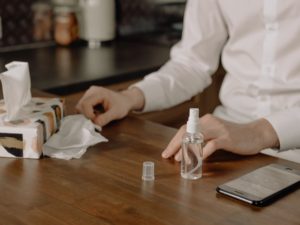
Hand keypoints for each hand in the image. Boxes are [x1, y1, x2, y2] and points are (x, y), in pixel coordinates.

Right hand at [76, 86, 144, 126]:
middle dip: (86, 115)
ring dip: (86, 114)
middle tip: (97, 119)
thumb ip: (105, 118)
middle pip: (80, 105)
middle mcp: (92, 91)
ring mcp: (89, 93)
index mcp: (98, 93)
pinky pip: (83, 107)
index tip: (95, 121)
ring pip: (80, 106)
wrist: (125, 100)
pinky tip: (96, 113)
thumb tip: (94, 123)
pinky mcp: (88, 97)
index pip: (85, 104)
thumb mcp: (116, 113)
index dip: (88, 115)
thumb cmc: (122, 106)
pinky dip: (87, 112)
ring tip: (97, 116)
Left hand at [161, 114, 278, 160]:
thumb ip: (202, 138)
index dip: (174, 140)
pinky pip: (212, 145)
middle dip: (176, 144)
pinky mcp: (227, 138)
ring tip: (179, 159)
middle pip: (187, 132)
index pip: (185, 129)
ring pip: (197, 137)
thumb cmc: (233, 136)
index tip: (167, 151)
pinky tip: (198, 159)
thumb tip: (185, 149)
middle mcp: (210, 122)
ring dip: (186, 149)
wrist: (255, 133)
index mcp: (205, 120)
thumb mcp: (215, 133)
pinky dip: (203, 152)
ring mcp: (218, 130)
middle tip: (168, 155)